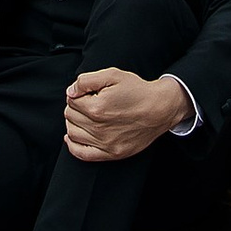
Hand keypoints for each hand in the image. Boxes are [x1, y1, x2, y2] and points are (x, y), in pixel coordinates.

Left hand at [62, 65, 189, 163]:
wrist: (159, 109)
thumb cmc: (137, 91)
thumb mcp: (113, 75)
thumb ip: (86, 80)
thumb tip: (70, 91)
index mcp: (97, 108)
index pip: (71, 101)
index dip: (77, 94)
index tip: (87, 93)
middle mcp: (99, 128)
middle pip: (70, 116)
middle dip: (76, 107)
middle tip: (88, 102)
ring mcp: (105, 143)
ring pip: (73, 133)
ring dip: (74, 123)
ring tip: (85, 116)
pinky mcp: (112, 153)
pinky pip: (82, 154)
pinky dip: (73, 146)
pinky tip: (72, 137)